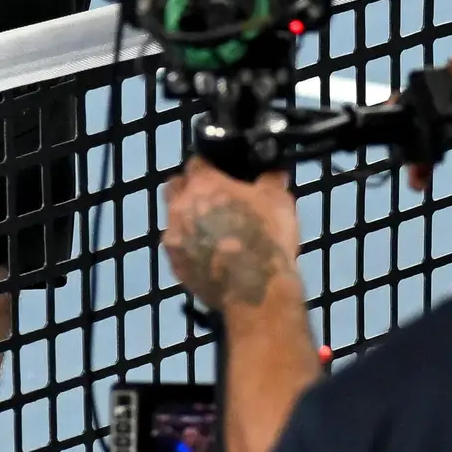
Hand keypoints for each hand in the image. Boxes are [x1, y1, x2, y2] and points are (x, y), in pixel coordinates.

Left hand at [163, 159, 305, 312]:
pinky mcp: (174, 266)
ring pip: (173, 220)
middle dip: (189, 188)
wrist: (255, 291)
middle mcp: (179, 207)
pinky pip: (178, 249)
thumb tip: (273, 170)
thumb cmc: (266, 238)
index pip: (196, 161)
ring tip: (214, 233)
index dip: (210, 166)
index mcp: (202, 184)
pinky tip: (211, 257)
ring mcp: (173, 239)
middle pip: (175, 187)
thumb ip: (271, 179)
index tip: (223, 175)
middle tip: (212, 199)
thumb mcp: (279, 200)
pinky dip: (190, 249)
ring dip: (189, 220)